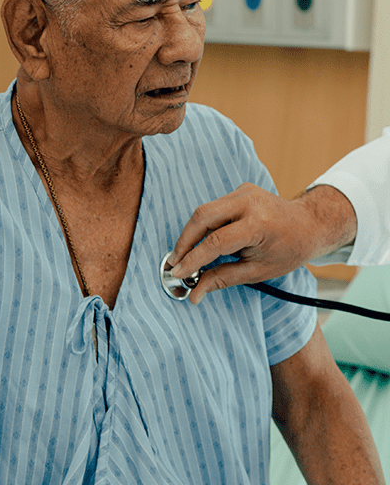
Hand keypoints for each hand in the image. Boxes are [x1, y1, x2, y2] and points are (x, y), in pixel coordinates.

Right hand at [166, 183, 355, 304]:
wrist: (310, 224)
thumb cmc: (289, 250)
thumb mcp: (258, 271)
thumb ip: (222, 279)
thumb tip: (195, 293)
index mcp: (259, 224)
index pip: (215, 241)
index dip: (193, 259)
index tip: (177, 273)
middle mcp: (250, 203)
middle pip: (202, 217)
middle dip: (184, 242)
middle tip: (175, 263)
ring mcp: (244, 193)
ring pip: (204, 211)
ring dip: (191, 234)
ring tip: (185, 256)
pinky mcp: (239, 191)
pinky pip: (213, 208)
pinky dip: (203, 227)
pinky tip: (202, 242)